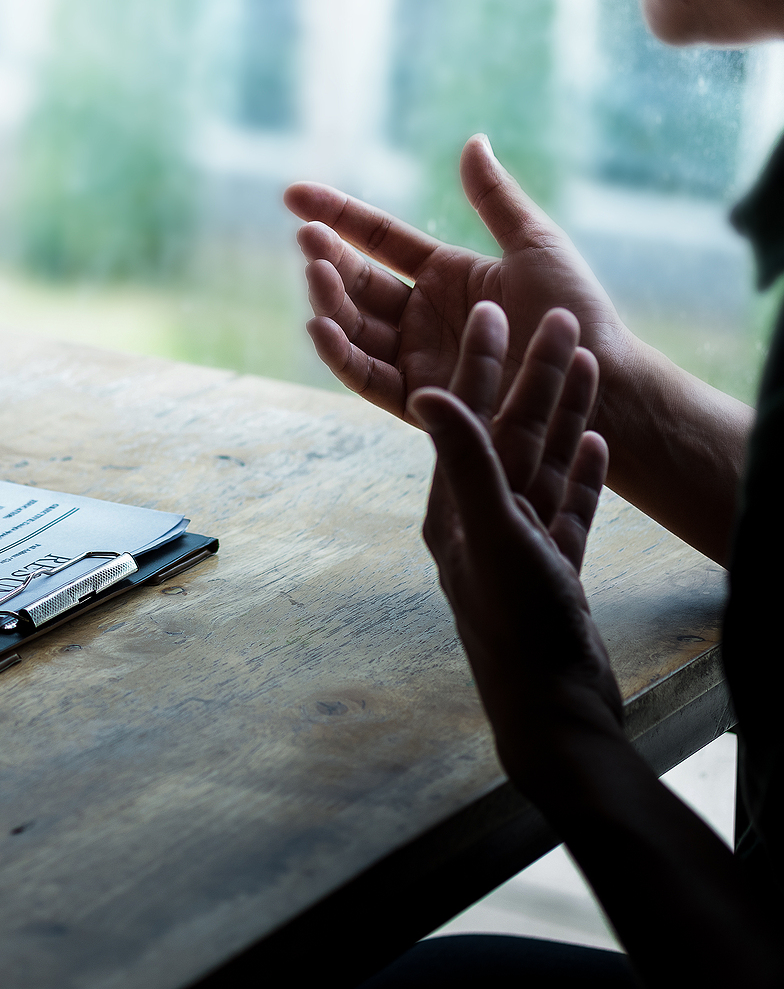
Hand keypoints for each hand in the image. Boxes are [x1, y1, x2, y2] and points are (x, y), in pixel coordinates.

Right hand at [285, 135, 632, 425]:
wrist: (595, 381)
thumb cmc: (574, 314)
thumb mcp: (536, 245)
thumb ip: (495, 199)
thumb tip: (472, 142)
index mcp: (445, 277)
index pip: (378, 240)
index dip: (338, 216)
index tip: (294, 196)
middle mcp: (421, 317)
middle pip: (358, 282)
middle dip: (327, 259)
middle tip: (308, 238)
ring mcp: (415, 358)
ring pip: (353, 327)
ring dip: (328, 300)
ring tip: (315, 272)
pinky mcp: (415, 400)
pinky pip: (366, 376)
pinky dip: (339, 354)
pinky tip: (321, 326)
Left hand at [409, 301, 622, 785]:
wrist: (555, 711)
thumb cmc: (518, 629)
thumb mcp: (489, 538)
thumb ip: (465, 466)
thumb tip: (426, 395)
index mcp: (450, 510)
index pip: (465, 421)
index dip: (481, 363)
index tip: (493, 310)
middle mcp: (477, 524)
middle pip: (508, 433)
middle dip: (531, 374)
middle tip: (558, 318)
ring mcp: (517, 547)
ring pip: (542, 463)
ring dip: (562, 411)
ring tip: (585, 361)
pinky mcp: (553, 572)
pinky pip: (567, 506)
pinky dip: (581, 471)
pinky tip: (595, 441)